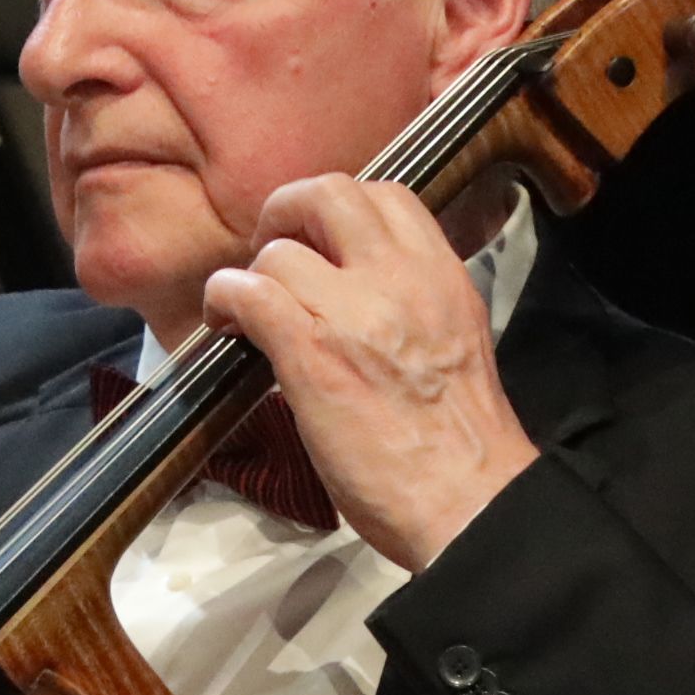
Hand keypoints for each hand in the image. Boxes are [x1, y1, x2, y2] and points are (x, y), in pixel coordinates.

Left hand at [201, 176, 535, 568]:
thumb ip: (415, 309)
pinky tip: (225, 325)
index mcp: (443, 277)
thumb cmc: (463, 447)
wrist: (471, 502)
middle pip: (330, 192)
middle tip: (275, 250)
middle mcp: (401, 278)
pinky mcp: (311, 352)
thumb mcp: (457, 345)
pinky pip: (248, 292)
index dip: (341, 209)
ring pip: (280, 248)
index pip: (389, 196)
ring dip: (252, 274)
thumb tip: (360, 303)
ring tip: (246, 308)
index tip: (323, 241)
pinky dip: (224, 299)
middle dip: (289, 210)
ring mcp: (354, 311)